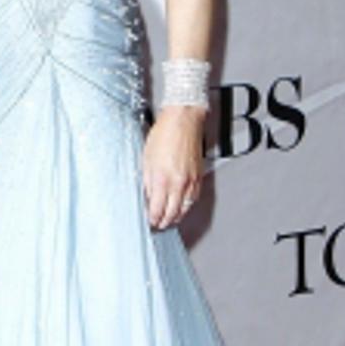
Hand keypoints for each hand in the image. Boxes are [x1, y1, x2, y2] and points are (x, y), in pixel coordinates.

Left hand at [142, 106, 206, 229]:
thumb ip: (146, 181)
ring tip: (168, 220)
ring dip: (176, 217)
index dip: (152, 220)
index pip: (157, 210)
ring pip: (185, 209)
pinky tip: (181, 206)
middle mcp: (179, 183)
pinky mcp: (199, 176)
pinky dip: (186, 206)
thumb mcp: (146, 159)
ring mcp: (191, 181)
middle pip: (172, 214)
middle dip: (163, 222)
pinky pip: (193, 198)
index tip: (148, 222)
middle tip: (157, 225)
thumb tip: (145, 196)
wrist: (183, 120)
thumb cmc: (164, 134)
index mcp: (163, 179)